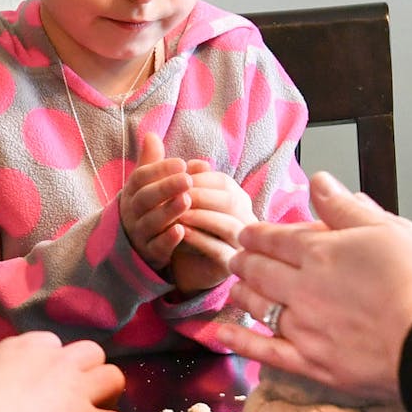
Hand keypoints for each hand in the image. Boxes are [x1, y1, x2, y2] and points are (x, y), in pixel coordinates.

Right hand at [0, 333, 124, 411]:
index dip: (52, 363)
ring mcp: (76, 388)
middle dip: (88, 372)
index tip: (44, 384)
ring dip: (110, 395)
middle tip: (78, 395)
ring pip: (114, 377)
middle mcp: (57, 360)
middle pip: (90, 353)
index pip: (50, 344)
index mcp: (25, 348)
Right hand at [120, 134, 192, 270]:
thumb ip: (154, 162)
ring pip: (151, 223)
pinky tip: (181, 230)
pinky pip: (156, 247)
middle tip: (187, 179)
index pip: (141, 177)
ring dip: (169, 211)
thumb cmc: (149, 207)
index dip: (160, 169)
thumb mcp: (148, 184)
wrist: (136, 245)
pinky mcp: (149, 254)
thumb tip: (151, 135)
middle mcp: (132, 212)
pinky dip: (168, 240)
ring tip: (186, 200)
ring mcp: (139, 234)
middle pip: (145, 198)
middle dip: (165, 187)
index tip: (181, 163)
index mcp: (132, 192)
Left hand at [170, 160, 254, 294]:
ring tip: (179, 215)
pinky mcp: (231, 264)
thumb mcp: (179, 200)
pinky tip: (182, 234)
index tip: (173, 179)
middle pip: (232, 201)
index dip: (198, 179)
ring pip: (230, 226)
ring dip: (203, 218)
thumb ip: (175, 176)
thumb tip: (167, 147)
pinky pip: (221, 251)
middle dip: (202, 197)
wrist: (185, 265)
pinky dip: (201, 240)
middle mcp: (244, 218)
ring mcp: (241, 242)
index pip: (223, 182)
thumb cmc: (185, 225)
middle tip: (176, 196)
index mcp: (236, 198)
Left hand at [218, 172, 411, 399]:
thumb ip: (346, 207)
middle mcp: (303, 287)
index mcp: (320, 252)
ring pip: (260, 307)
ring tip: (234, 289)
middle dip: (244, 262)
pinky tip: (222, 335)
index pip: (277, 239)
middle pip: (262, 271)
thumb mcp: (387, 229)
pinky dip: (241, 342)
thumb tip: (320, 181)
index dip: (257, 234)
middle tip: (234, 258)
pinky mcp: (313, 363)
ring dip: (242, 294)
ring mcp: (305, 327)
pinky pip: (267, 352)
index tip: (245, 233)